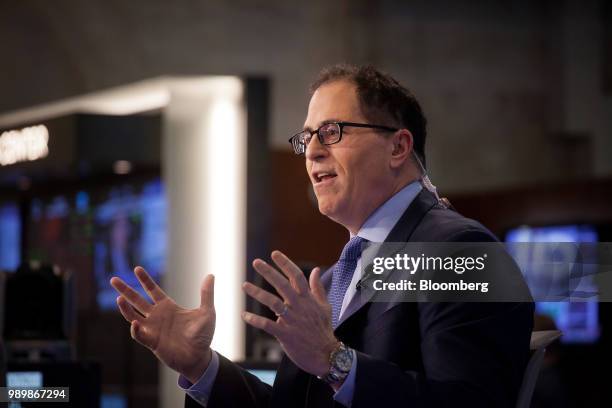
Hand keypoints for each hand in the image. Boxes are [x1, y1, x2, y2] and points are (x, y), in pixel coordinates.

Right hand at [110, 267, 215, 383]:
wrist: (199, 357)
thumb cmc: (203, 335)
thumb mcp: (207, 312)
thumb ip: (206, 294)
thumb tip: (210, 275)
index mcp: (168, 306)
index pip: (153, 290)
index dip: (145, 280)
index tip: (137, 269)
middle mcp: (157, 316)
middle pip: (137, 300)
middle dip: (126, 290)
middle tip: (114, 279)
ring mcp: (153, 329)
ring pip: (133, 316)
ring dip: (125, 308)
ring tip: (119, 298)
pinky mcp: (152, 342)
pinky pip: (139, 335)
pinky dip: (135, 330)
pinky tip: (134, 323)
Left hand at [242, 251, 338, 377]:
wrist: (326, 355)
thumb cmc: (324, 329)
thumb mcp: (324, 306)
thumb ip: (318, 287)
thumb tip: (316, 269)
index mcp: (308, 299)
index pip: (297, 276)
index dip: (286, 264)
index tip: (274, 254)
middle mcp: (299, 306)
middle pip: (283, 285)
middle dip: (269, 272)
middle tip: (256, 262)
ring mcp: (292, 320)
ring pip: (273, 303)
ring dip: (258, 293)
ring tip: (244, 285)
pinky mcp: (286, 334)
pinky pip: (267, 325)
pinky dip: (255, 320)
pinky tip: (244, 316)